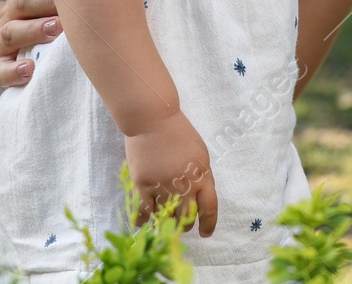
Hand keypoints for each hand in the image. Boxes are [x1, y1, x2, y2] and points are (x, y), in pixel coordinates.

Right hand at [0, 0, 61, 87]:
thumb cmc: (31, 18)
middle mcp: (12, 13)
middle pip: (23, 1)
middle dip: (46, 1)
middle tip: (71, 3)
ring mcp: (2, 40)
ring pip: (12, 33)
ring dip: (34, 30)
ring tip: (56, 30)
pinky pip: (1, 70)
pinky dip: (14, 71)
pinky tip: (30, 69)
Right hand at [124, 110, 217, 236]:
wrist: (152, 119)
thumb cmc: (178, 132)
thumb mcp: (200, 153)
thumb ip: (202, 175)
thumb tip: (202, 196)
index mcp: (201, 175)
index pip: (209, 208)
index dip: (208, 224)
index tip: (205, 233)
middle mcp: (183, 185)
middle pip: (187, 217)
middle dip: (185, 224)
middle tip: (181, 223)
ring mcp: (163, 186)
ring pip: (166, 216)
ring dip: (165, 221)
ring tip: (163, 222)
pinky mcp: (143, 184)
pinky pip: (144, 210)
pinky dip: (143, 220)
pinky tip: (143, 223)